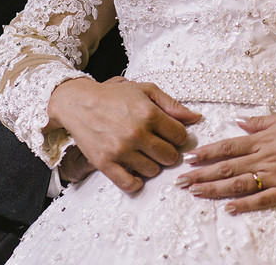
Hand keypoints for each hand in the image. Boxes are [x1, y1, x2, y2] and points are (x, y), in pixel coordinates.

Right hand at [47, 78, 200, 192]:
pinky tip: (135, 172)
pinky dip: (136, 183)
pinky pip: (129, 184)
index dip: (178, 136)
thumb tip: (196, 118)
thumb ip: (173, 105)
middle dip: (168, 152)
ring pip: (153, 171)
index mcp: (149, 114)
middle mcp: (136, 133)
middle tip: (158, 145)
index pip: (180, 136)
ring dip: (152, 165)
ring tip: (143, 154)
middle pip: (170, 156)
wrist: (79, 103)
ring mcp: (121, 150)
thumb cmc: (115, 96)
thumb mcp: (146, 90)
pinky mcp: (105, 164)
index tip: (170, 134)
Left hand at [174, 109, 275, 212]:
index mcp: (263, 138)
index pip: (228, 146)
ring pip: (239, 184)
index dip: (207, 153)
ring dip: (215, 190)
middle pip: (227, 167)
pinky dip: (244, 203)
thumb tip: (238, 121)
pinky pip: (262, 199)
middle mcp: (265, 157)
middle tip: (181, 182)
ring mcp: (275, 175)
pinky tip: (229, 208)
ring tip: (195, 193)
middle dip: (201, 174)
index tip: (189, 158)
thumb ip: (259, 122)